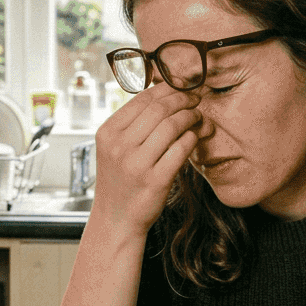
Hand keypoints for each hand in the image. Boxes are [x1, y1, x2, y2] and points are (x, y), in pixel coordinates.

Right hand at [91, 82, 201, 234]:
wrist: (116, 219)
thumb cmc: (120, 181)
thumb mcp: (114, 148)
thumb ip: (133, 124)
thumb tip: (164, 95)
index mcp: (108, 132)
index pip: (142, 99)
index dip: (168, 88)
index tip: (183, 87)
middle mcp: (119, 146)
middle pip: (159, 109)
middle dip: (183, 99)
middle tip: (195, 100)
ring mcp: (137, 163)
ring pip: (172, 125)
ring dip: (191, 117)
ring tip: (198, 118)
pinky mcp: (156, 180)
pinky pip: (182, 148)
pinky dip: (192, 138)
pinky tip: (195, 137)